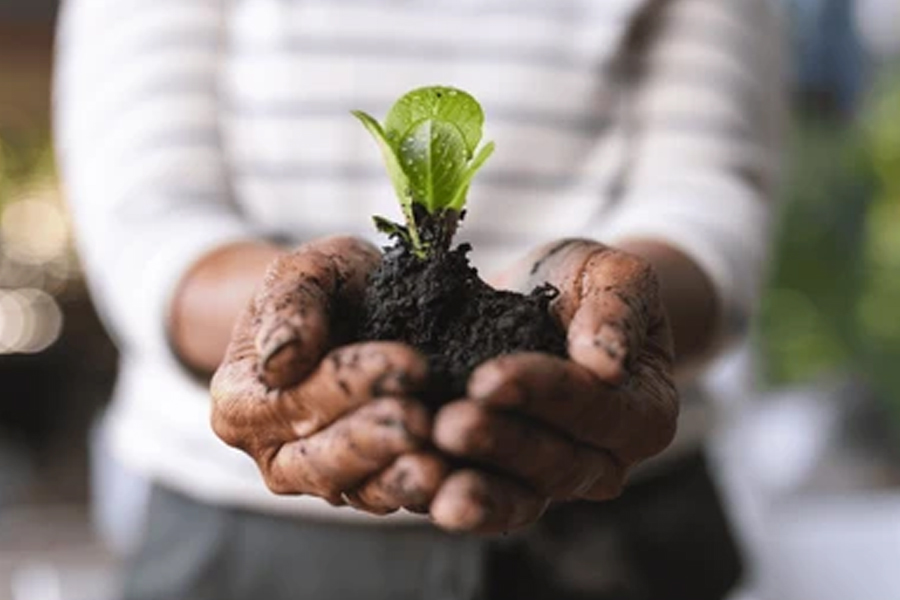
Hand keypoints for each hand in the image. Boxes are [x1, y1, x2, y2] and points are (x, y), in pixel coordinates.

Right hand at [211, 236, 446, 513]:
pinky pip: (396, 497)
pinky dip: (426, 491)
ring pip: (359, 491)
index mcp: (240, 403)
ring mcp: (323, 480)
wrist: (357, 309)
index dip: (348, 384)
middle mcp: (274, 455)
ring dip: (400, 479)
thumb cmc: (324, 287)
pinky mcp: (371, 488)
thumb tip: (280, 359)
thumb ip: (289, 306)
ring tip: (438, 465)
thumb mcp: (304, 272)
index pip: (292, 400)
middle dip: (373, 439)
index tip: (406, 363)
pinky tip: (457, 474)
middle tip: (421, 420)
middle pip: (319, 460)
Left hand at [429, 239, 678, 532]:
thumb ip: (617, 310)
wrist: (542, 299)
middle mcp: (603, 461)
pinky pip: (477, 501)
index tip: (489, 377)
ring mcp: (551, 480)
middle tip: (449, 425)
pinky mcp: (501, 481)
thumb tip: (608, 363)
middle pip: (556, 464)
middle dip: (500, 444)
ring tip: (429, 480)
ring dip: (471, 492)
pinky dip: (441, 496)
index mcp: (643, 414)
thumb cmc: (584, 284)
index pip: (596, 409)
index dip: (543, 394)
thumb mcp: (612, 274)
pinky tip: (408, 483)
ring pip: (517, 500)